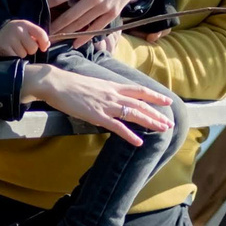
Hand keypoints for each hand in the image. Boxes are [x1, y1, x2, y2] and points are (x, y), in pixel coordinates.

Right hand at [0, 18, 50, 57]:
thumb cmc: (16, 32)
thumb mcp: (27, 29)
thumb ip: (38, 36)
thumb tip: (46, 45)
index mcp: (25, 24)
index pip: (41, 34)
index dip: (44, 43)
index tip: (43, 48)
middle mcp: (17, 30)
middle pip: (33, 48)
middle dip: (30, 49)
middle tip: (23, 46)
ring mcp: (9, 38)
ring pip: (24, 54)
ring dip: (21, 54)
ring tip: (15, 48)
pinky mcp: (3, 47)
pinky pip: (15, 58)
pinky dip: (14, 58)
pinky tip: (10, 52)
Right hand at [20, 64, 171, 147]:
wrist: (56, 83)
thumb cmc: (70, 84)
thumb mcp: (93, 84)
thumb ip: (104, 91)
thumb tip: (110, 97)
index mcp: (112, 85)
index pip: (139, 90)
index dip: (154, 95)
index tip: (167, 100)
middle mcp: (113, 94)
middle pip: (141, 104)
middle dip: (157, 114)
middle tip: (169, 123)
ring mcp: (106, 105)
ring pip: (134, 114)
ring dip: (150, 122)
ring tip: (163, 129)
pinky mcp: (97, 116)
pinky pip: (117, 127)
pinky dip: (130, 135)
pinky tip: (138, 142)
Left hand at [46, 0, 148, 39]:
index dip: (49, 4)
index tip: (39, 11)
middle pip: (69, 16)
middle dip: (55, 25)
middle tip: (43, 32)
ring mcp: (104, 8)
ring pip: (81, 24)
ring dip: (67, 33)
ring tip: (54, 38)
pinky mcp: (112, 13)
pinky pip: (96, 28)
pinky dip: (85, 37)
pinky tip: (75, 43)